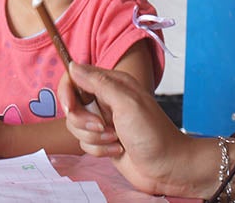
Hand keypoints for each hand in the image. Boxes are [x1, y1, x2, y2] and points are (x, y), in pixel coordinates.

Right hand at [59, 62, 192, 195]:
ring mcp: (103, 121)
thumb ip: (98, 83)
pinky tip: (118, 150)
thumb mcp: (126, 103)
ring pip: (76, 127)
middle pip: (71, 105)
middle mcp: (105, 100)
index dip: (66, 92)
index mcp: (112, 83)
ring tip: (115, 139)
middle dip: (82, 121)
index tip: (69, 108)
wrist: (167, 168)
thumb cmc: (152, 133)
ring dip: (94, 137)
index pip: (75, 77)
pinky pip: (84, 143)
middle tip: (103, 126)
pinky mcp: (103, 141)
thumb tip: (74, 66)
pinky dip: (99, 149)